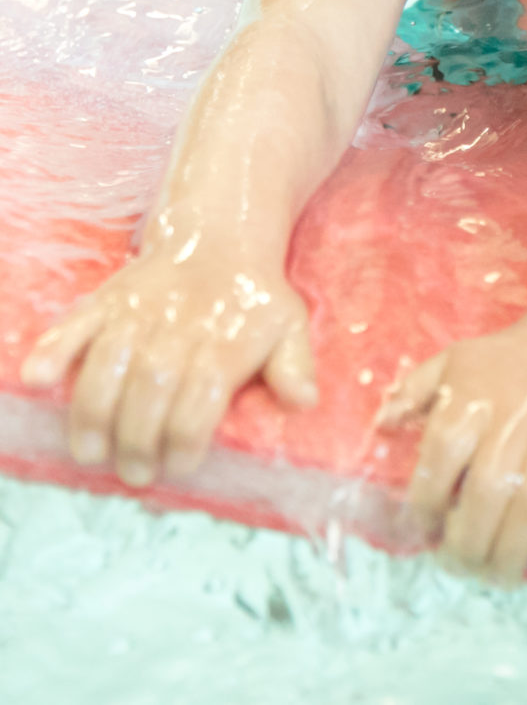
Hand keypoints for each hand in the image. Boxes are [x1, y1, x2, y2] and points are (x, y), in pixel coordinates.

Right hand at [19, 247, 317, 487]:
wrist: (219, 236)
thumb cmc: (253, 295)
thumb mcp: (289, 325)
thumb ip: (294, 366)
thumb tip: (304, 401)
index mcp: (226, 341)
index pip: (200, 401)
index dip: (186, 440)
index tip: (179, 467)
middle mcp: (179, 328)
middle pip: (151, 391)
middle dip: (137, 439)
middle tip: (134, 473)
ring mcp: (138, 313)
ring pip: (108, 366)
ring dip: (94, 413)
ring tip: (90, 452)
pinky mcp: (106, 300)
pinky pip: (73, 325)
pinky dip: (53, 350)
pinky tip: (38, 379)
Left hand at [375, 299, 526, 582]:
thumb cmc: (514, 356)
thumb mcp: (456, 360)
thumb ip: (412, 391)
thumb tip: (380, 425)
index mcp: (472, 404)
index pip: (438, 466)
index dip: (426, 507)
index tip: (427, 527)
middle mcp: (513, 424)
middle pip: (483, 497)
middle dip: (467, 544)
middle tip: (462, 563)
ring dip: (510, 550)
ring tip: (499, 571)